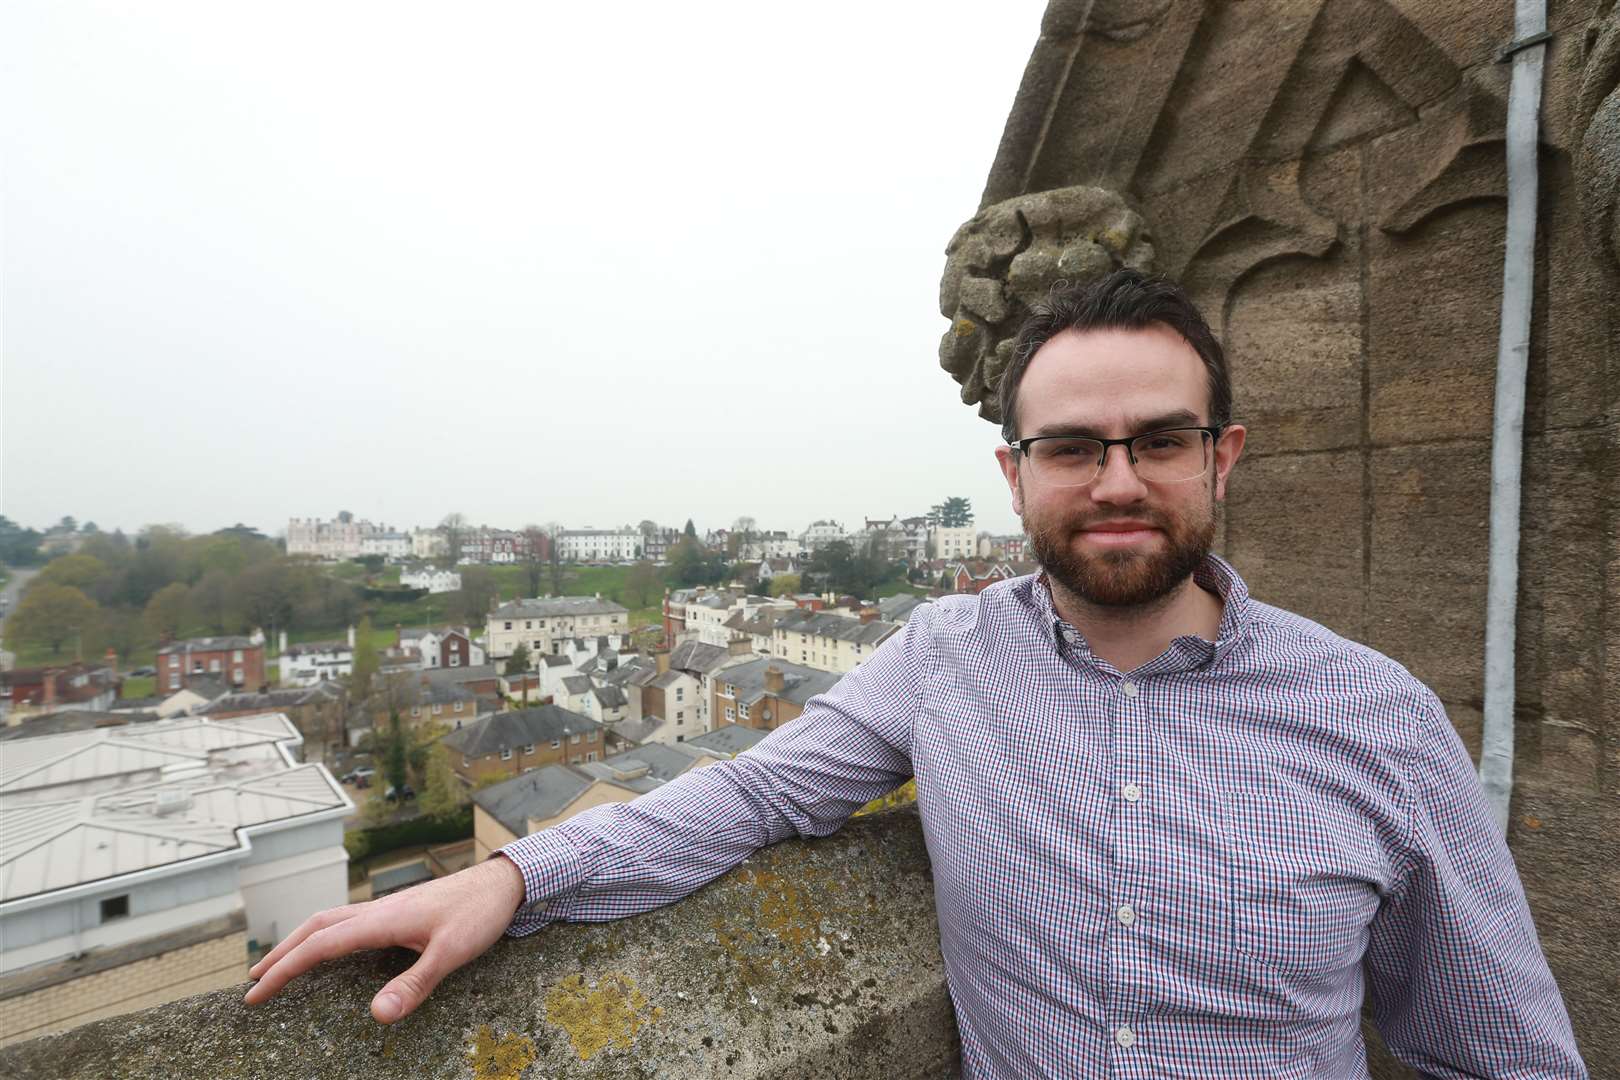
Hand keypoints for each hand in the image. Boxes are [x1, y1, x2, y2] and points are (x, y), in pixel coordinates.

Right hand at [244, 854, 526, 1022]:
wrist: (503, 881)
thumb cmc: (479, 914)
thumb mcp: (451, 954)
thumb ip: (415, 984)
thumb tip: (376, 1015)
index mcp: (381, 920)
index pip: (319, 946)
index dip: (284, 971)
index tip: (255, 994)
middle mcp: (377, 911)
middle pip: (314, 928)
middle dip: (281, 955)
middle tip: (252, 982)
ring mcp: (387, 909)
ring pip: (330, 920)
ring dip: (300, 943)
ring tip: (279, 966)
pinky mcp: (399, 911)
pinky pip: (348, 921)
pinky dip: (325, 936)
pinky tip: (331, 949)